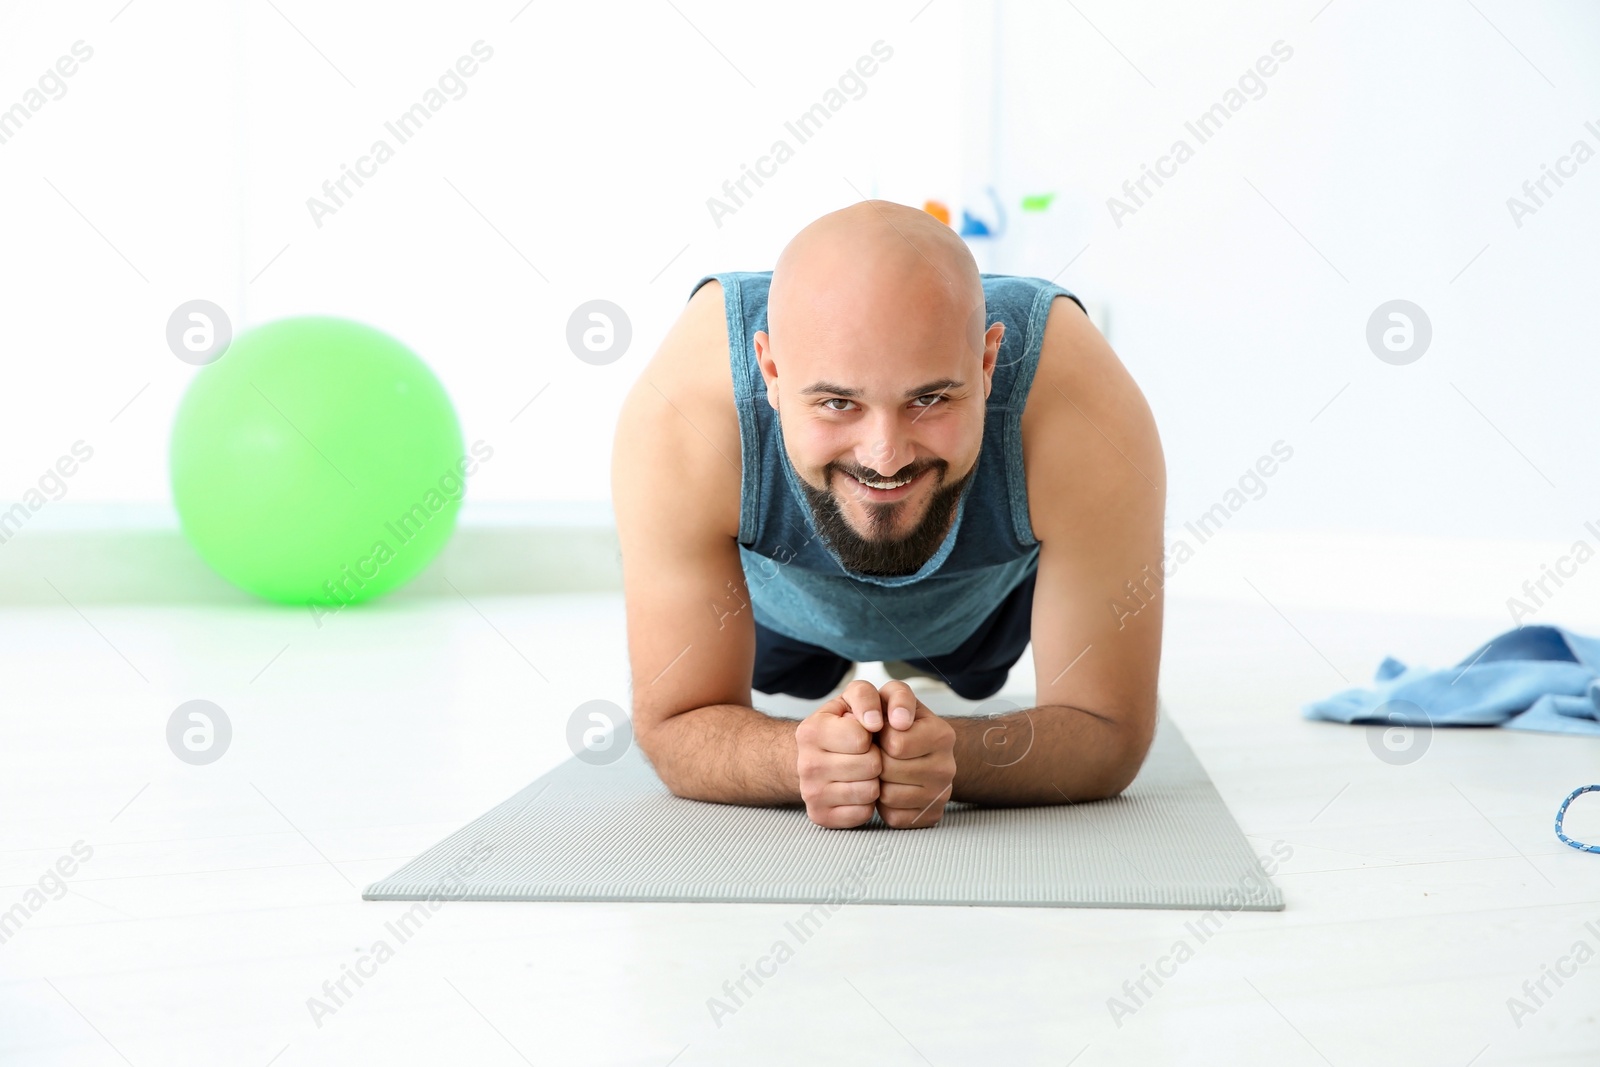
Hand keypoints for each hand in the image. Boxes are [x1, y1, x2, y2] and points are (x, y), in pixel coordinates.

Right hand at [795, 680, 885, 828]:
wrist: (813, 756)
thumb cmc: (841, 725)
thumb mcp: (850, 699)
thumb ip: (865, 696)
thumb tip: (875, 722)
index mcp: (811, 731)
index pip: (862, 738)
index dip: (871, 734)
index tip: (864, 732)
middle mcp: (805, 764)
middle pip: (871, 765)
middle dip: (875, 757)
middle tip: (864, 753)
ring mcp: (810, 794)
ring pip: (870, 792)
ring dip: (873, 780)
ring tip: (862, 770)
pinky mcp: (820, 816)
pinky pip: (864, 813)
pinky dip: (866, 803)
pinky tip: (856, 788)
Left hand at [874, 681, 956, 828]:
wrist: (918, 748)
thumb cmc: (897, 720)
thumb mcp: (895, 697)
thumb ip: (894, 696)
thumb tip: (899, 721)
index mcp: (942, 735)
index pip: (896, 744)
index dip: (879, 737)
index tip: (881, 732)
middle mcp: (948, 767)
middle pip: (889, 771)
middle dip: (876, 760)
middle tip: (880, 753)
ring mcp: (942, 795)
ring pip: (889, 797)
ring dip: (878, 783)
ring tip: (883, 770)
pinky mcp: (931, 817)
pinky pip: (894, 818)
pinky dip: (885, 806)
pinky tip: (890, 788)